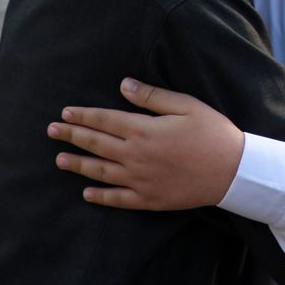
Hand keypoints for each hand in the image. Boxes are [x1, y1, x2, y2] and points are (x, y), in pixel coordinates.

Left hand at [48, 78, 242, 210]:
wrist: (233, 172)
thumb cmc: (212, 133)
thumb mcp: (185, 105)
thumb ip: (152, 96)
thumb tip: (123, 84)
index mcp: (143, 130)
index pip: (104, 120)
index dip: (82, 116)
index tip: (64, 113)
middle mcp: (136, 156)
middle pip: (96, 144)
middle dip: (71, 136)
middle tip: (51, 132)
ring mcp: (140, 180)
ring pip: (101, 172)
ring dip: (78, 165)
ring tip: (60, 160)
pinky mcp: (149, 199)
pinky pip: (118, 199)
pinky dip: (100, 197)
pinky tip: (86, 193)